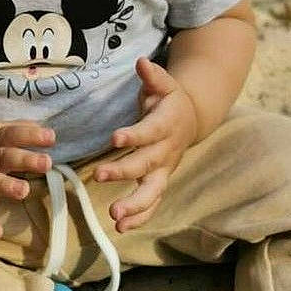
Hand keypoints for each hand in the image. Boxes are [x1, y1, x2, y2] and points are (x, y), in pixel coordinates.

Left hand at [91, 58, 198, 233]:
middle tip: (99, 175)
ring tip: (114, 216)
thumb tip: (142, 63)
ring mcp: (164, 170)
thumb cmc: (169, 100)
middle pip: (146, 164)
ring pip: (152, 191)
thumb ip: (152, 75)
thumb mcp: (164, 83)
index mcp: (167, 124)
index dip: (134, 135)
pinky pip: (152, 203)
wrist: (191, 119)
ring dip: (134, 205)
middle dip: (123, 171)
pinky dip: (139, 217)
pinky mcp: (160, 181)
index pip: (150, 132)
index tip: (114, 138)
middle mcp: (166, 151)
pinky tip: (120, 228)